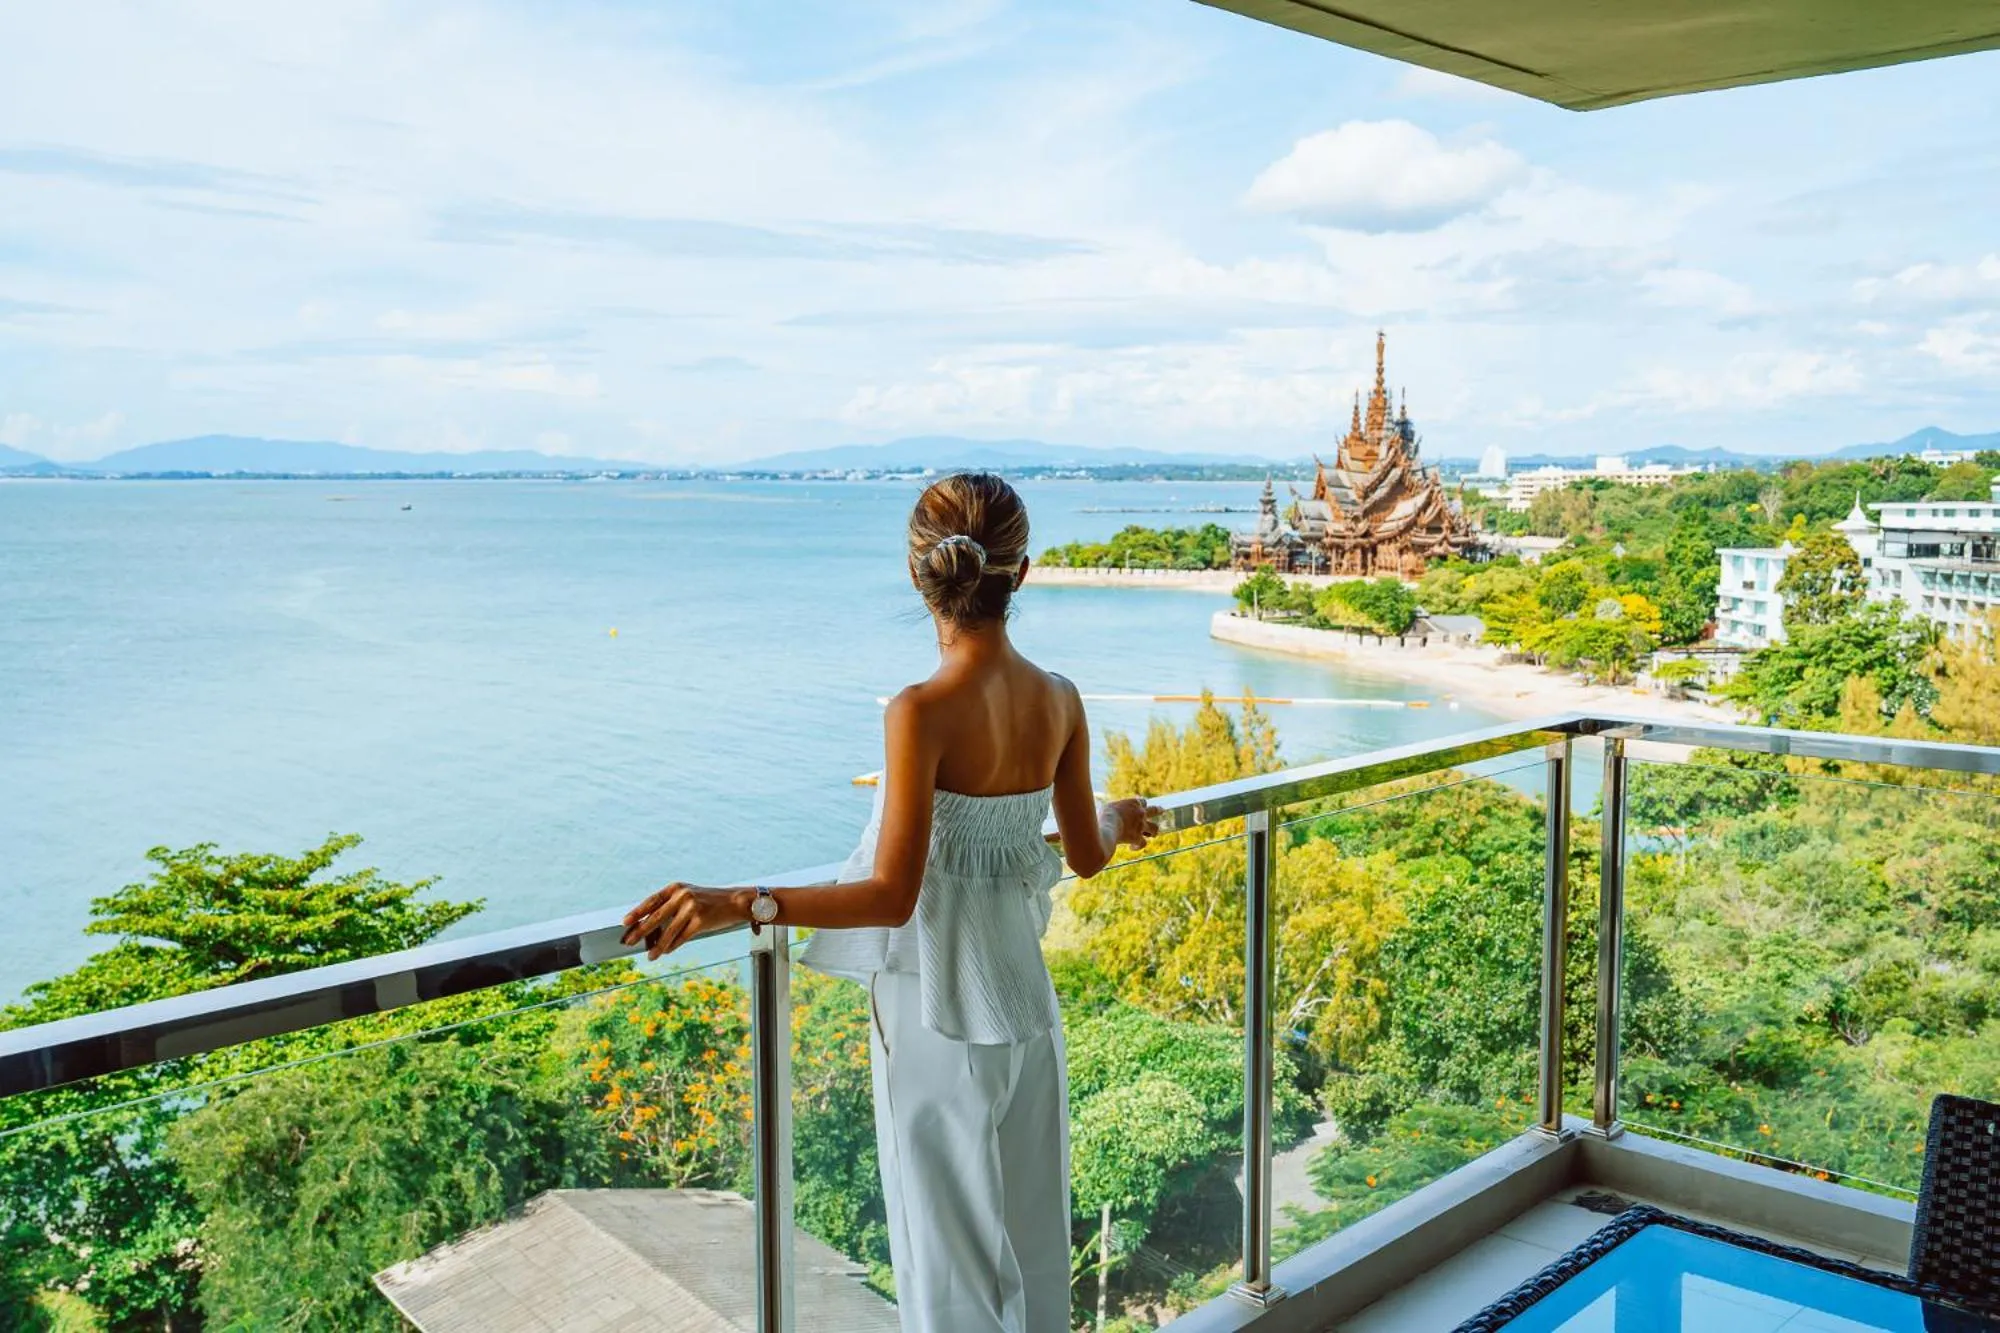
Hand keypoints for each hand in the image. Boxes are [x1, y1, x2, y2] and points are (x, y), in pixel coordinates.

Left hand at [621, 883, 750, 959]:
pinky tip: (665, 952)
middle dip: (640, 931)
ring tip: (649, 955)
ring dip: (657, 945)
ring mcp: (691, 907)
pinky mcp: (700, 921)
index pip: (651, 901)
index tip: (624, 923)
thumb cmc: (708, 901)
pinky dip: (672, 946)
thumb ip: (670, 907)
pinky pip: (682, 937)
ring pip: (668, 931)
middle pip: (656, 917)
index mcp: (676, 887)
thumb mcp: (688, 896)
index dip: (637, 912)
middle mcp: (682, 895)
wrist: (735, 902)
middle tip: (628, 942)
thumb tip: (648, 926)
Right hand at [1105, 798, 1161, 849]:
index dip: (1141, 805)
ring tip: (1150, 835)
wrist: (1108, 826)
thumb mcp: (1109, 807)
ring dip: (1153, 831)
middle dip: (1158, 810)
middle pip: (1154, 810)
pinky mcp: (1138, 838)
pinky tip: (1131, 847)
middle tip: (1162, 810)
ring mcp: (1141, 826)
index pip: (1142, 801)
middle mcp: (1141, 813)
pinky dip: (1137, 846)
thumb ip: (1115, 809)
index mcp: (1133, 803)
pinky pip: (1143, 843)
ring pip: (1155, 828)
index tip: (1138, 807)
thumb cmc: (1105, 815)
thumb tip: (1112, 813)